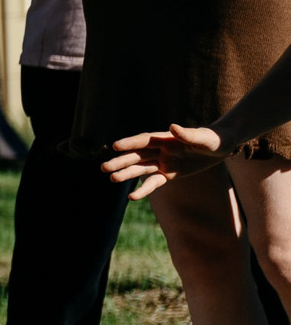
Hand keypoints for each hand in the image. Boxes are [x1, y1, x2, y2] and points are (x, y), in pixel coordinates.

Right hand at [102, 123, 225, 197]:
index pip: (144, 140)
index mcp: (166, 138)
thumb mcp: (203, 138)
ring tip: (111, 178)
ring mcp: (163, 163)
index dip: (130, 143)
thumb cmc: (213, 139)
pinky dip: (143, 190)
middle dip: (121, 161)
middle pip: (137, 156)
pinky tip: (131, 197)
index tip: (115, 146)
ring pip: (141, 169)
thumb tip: (172, 127)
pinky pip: (153, 183)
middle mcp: (161, 150)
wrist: (220, 147)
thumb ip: (188, 134)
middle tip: (104, 168)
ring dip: (126, 174)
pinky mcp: (169, 174)